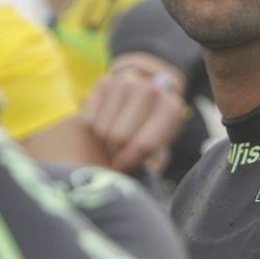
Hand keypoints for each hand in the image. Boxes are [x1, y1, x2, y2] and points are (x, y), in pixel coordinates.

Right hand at [78, 52, 186, 173]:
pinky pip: (89, 120)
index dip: (129, 162)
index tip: (124, 167)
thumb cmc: (149, 132)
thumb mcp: (157, 145)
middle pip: (118, 137)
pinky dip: (93, 128)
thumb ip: (146, 155)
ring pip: (102, 129)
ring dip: (104, 141)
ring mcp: (126, 82)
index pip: (143, 144)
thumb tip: (119, 176)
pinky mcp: (104, 82)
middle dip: (115, 152)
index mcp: (171, 108)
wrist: (142, 101)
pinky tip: (105, 123)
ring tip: (114, 139)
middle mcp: (150, 90)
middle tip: (118, 154)